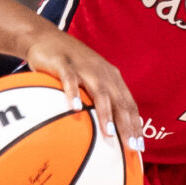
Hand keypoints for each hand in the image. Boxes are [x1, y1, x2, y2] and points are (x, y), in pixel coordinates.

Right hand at [22, 28, 144, 146]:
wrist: (46, 38)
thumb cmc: (71, 65)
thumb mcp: (90, 80)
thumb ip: (100, 100)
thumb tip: (109, 130)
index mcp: (111, 78)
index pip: (128, 104)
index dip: (135, 124)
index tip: (139, 146)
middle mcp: (102, 72)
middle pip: (118, 100)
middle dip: (127, 124)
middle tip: (131, 145)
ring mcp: (83, 66)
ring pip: (99, 91)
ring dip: (105, 112)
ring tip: (109, 132)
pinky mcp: (63, 62)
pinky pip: (69, 78)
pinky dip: (73, 93)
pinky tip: (75, 108)